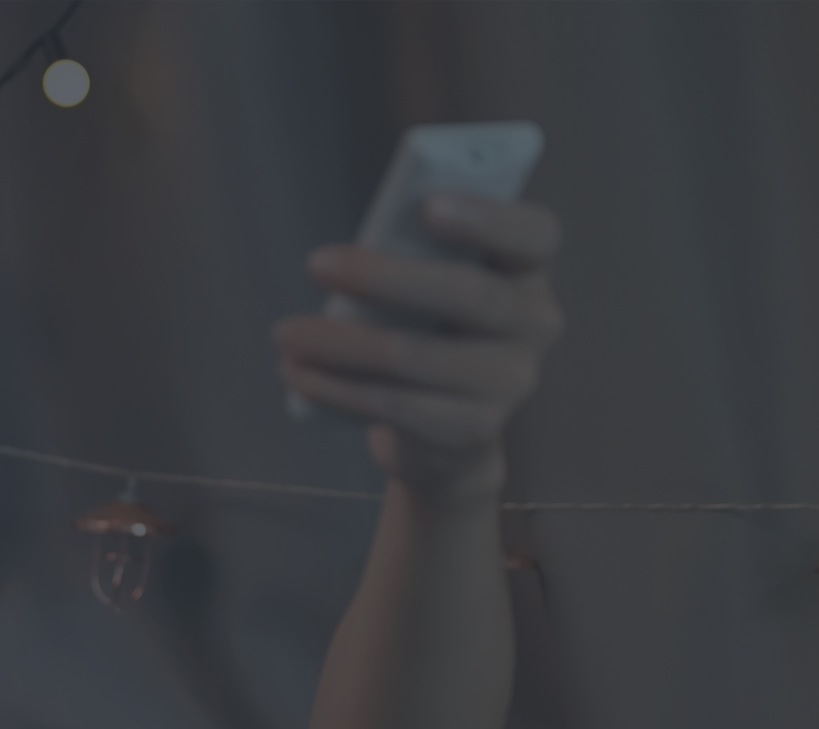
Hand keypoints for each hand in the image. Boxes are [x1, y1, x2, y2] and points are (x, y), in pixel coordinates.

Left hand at [272, 192, 562, 501]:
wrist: (444, 432)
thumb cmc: (429, 330)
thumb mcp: (430, 283)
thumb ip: (414, 258)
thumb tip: (350, 259)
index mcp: (528, 270)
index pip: (533, 235)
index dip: (486, 217)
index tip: (426, 204)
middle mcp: (533, 325)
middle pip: (467, 294)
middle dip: (383, 277)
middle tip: (316, 263)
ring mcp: (509, 383)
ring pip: (416, 356)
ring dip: (338, 344)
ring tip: (285, 335)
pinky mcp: (472, 432)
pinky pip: (395, 406)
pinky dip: (338, 390)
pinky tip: (299, 375)